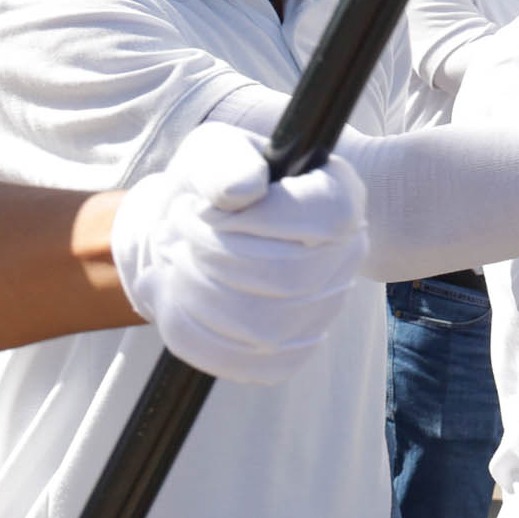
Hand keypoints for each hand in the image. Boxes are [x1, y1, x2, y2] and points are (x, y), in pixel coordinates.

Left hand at [110, 123, 369, 383]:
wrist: (189, 234)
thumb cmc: (210, 187)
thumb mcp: (211, 154)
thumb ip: (224, 161)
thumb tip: (241, 191)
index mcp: (340, 197)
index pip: (325, 219)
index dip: (255, 220)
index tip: (205, 207)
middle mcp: (346, 256)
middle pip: (289, 279)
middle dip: (212, 255)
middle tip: (176, 230)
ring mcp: (323, 311)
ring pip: (262, 327)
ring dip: (195, 292)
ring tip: (172, 259)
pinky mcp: (289, 353)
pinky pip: (244, 363)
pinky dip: (193, 332)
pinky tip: (176, 298)